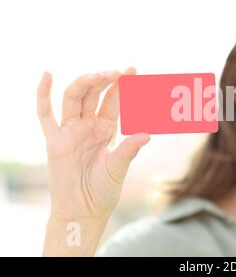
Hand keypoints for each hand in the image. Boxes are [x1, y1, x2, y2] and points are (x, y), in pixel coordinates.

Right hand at [37, 67, 149, 221]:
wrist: (83, 210)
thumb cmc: (103, 189)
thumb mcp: (119, 167)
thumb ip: (129, 149)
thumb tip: (148, 134)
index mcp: (106, 129)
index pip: (115, 101)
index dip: (123, 85)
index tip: (133, 69)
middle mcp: (88, 125)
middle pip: (94, 94)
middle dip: (106, 81)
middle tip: (118, 72)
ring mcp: (70, 131)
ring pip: (74, 98)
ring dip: (85, 84)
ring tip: (100, 75)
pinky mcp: (54, 140)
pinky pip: (45, 114)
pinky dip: (43, 94)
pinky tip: (47, 75)